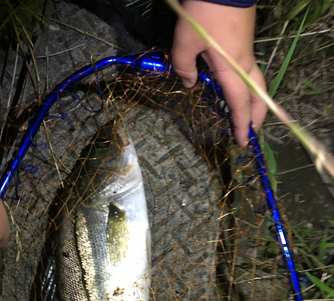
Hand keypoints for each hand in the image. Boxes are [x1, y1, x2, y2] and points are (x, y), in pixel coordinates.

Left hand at [172, 0, 266, 145]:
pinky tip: (236, 90)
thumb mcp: (185, 42)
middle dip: (256, 116)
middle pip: (258, 96)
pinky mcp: (244, 43)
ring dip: (255, 102)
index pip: (240, 104)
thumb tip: (190, 84)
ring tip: (248, 115)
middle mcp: (244, 64)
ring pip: (256, 84)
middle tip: (251, 132)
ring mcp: (246, 52)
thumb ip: (184, 67)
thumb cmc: (203, 15)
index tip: (242, 142)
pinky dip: (248, 88)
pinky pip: (250, 73)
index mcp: (232, 69)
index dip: (241, 125)